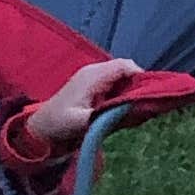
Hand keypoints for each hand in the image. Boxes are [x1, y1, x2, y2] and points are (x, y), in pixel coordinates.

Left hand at [25, 57, 142, 152]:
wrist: (41, 128)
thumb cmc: (59, 124)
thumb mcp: (82, 122)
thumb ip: (106, 115)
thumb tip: (129, 110)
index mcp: (93, 76)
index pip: (125, 66)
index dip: (142, 77)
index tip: (152, 95)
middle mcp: (94, 71)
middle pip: (126, 69)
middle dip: (138, 84)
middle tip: (146, 105)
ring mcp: (93, 77)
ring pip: (121, 76)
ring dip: (131, 90)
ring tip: (136, 108)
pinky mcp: (93, 86)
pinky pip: (114, 83)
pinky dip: (123, 93)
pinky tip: (122, 109)